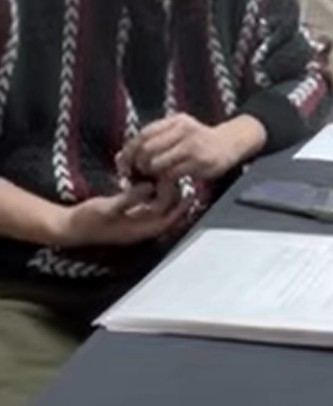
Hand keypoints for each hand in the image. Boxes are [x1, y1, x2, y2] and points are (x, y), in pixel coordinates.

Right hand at [54, 183, 190, 248]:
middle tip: (176, 176)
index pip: (168, 220)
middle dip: (173, 196)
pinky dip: (151, 192)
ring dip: (163, 193)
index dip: (182, 208)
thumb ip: (129, 198)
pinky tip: (150, 178)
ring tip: (167, 175)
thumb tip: (150, 186)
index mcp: (138, 230)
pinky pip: (146, 203)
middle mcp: (140, 227)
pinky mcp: (127, 214)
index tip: (192, 191)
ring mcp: (133, 221)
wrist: (67, 227)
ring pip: (157, 207)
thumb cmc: (86, 220)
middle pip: (166, 213)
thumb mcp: (107, 208)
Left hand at [117, 114, 263, 182]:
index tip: (126, 163)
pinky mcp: (199, 163)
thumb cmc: (198, 139)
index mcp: (176, 120)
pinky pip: (171, 175)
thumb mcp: (179, 131)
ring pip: (157, 163)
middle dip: (139, 165)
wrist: (229, 144)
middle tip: (140, 173)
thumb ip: (154, 139)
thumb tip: (122, 155)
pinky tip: (166, 181)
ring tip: (153, 177)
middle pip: (147, 149)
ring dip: (151, 174)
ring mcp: (192, 146)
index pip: (144, 134)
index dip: (130, 150)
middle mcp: (184, 130)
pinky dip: (164, 181)